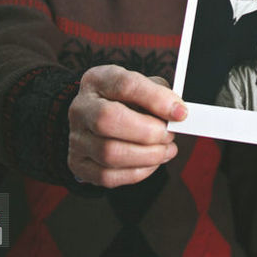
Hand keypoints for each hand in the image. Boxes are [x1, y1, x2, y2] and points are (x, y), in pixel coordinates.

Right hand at [68, 65, 187, 186]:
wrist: (96, 119)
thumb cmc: (126, 101)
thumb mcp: (142, 86)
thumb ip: (160, 95)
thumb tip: (178, 114)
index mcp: (98, 80)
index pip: (125, 85)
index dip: (156, 99)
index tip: (180, 113)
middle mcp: (81, 108)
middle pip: (108, 120)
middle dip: (148, 132)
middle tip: (169, 134)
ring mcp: (76, 138)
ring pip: (110, 153)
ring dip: (147, 155)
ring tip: (166, 149)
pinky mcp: (79, 165)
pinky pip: (108, 176)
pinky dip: (138, 172)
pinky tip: (152, 162)